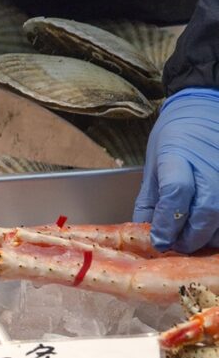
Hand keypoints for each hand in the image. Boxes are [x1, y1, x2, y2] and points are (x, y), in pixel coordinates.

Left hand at [133, 88, 218, 252]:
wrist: (202, 111)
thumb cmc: (173, 138)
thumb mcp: (153, 165)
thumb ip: (150, 201)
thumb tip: (147, 235)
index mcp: (178, 155)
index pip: (175, 193)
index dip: (167, 222)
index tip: (159, 240)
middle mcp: (210, 165)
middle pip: (206, 211)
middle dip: (190, 237)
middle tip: (177, 246)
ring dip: (209, 237)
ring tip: (193, 240)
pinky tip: (210, 231)